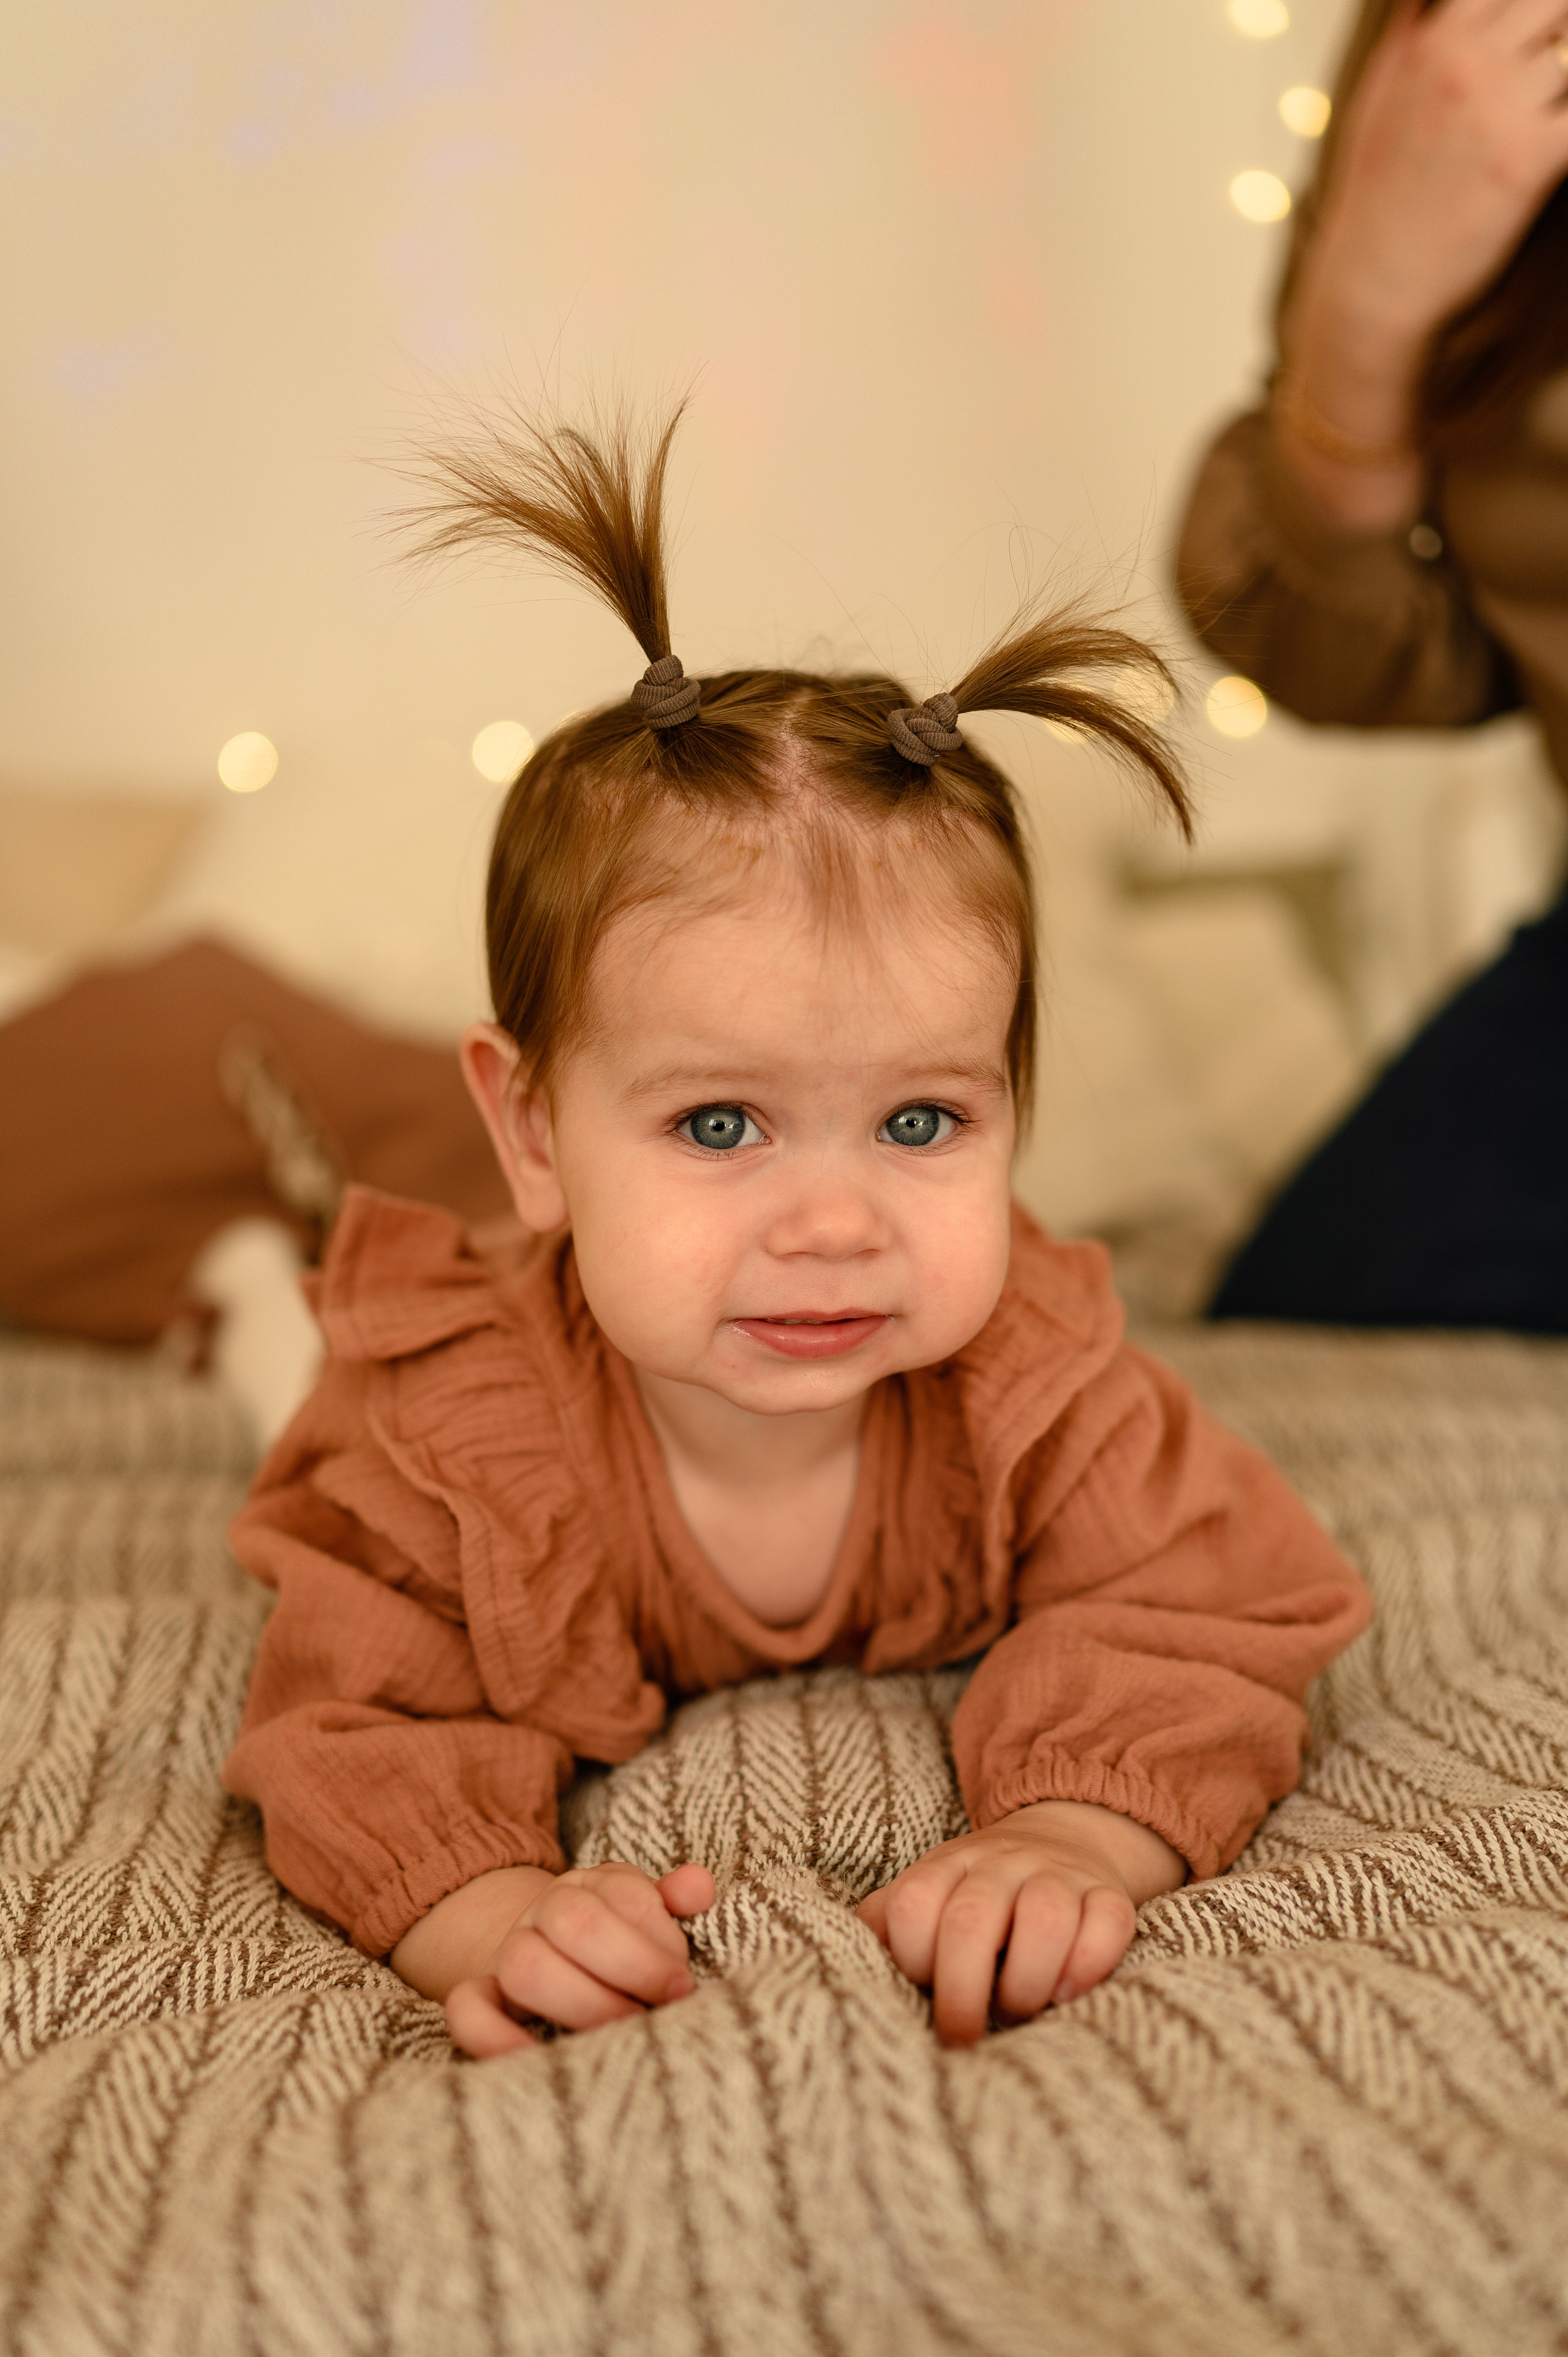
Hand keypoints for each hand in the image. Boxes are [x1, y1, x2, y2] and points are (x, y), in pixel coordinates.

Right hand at [394, 1859, 715, 2058]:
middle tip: (667, 2005)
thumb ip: (672, 1899)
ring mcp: (506, 1954)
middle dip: (631, 1965)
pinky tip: (530, 2060)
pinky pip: (466, 2009)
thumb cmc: (613, 1941)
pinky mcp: (481, 1998)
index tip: (683, 1980)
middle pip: (574, 1922)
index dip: (658, 1936)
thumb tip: (696, 1887)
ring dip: (581, 2001)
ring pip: (524, 1965)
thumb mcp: (642, 1911)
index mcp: (590, 1887)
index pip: (624, 1895)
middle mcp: (544, 1913)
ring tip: (624, 2034)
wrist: (544, 1951)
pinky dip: (492, 2036)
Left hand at [855, 1800, 1183, 2046]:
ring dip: (1026, 1981)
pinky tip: (1067, 1992)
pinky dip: (1088, 1964)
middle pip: (971, 1919)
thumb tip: (839, 1962)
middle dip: (961, 1991)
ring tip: (1018, 2011)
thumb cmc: (974, 1895)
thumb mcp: (924, 1895)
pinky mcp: (1110, 1895)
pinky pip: (1109, 1921)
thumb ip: (882, 1925)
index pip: (913, 1904)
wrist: (1060, 1839)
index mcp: (946, 1867)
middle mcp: (1001, 1865)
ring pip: (1045, 1916)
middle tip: (962, 2038)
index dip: (912, 1957)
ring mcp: (1059, 1876)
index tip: (923, 1988)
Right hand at [1308, 0, 1567, 345]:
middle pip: (1556, 5)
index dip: (1534, 10)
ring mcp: (1504, 110)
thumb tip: (1423, 3)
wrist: (1372, 285)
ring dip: (1565, 84)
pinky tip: (1557, 142)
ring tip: (1547, 115)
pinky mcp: (1534, 160)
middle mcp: (1471, 65)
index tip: (1537, 31)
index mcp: (1436, 43)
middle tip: (1550, 70)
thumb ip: (1406, 38)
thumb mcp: (1374, 102)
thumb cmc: (1373, 202)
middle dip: (1560, 33)